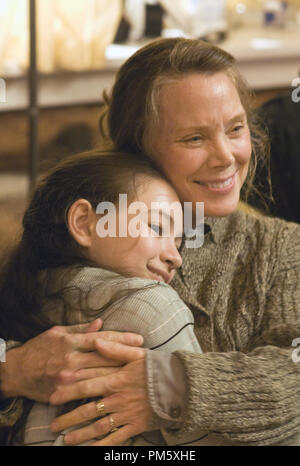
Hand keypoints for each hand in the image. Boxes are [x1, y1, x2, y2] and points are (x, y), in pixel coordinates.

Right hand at [1, 319, 142, 401]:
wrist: (15, 371)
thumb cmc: (38, 348)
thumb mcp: (57, 333)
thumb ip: (80, 329)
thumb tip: (101, 323)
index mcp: (70, 342)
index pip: (102, 339)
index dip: (123, 338)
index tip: (139, 339)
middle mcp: (70, 359)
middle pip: (105, 358)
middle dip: (127, 357)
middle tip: (145, 356)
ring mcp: (67, 378)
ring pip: (100, 376)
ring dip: (120, 374)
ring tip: (137, 372)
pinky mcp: (63, 392)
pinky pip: (87, 392)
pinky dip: (103, 390)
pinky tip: (118, 389)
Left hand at [50, 340, 152, 445]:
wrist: (180, 386)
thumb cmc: (157, 367)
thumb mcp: (136, 353)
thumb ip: (115, 348)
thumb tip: (95, 340)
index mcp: (116, 379)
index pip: (87, 385)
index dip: (68, 391)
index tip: (53, 396)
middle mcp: (118, 399)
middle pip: (88, 409)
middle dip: (69, 418)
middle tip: (53, 425)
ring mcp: (126, 414)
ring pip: (99, 427)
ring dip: (81, 434)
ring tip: (66, 440)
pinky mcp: (136, 426)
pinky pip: (116, 438)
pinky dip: (102, 446)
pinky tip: (90, 450)